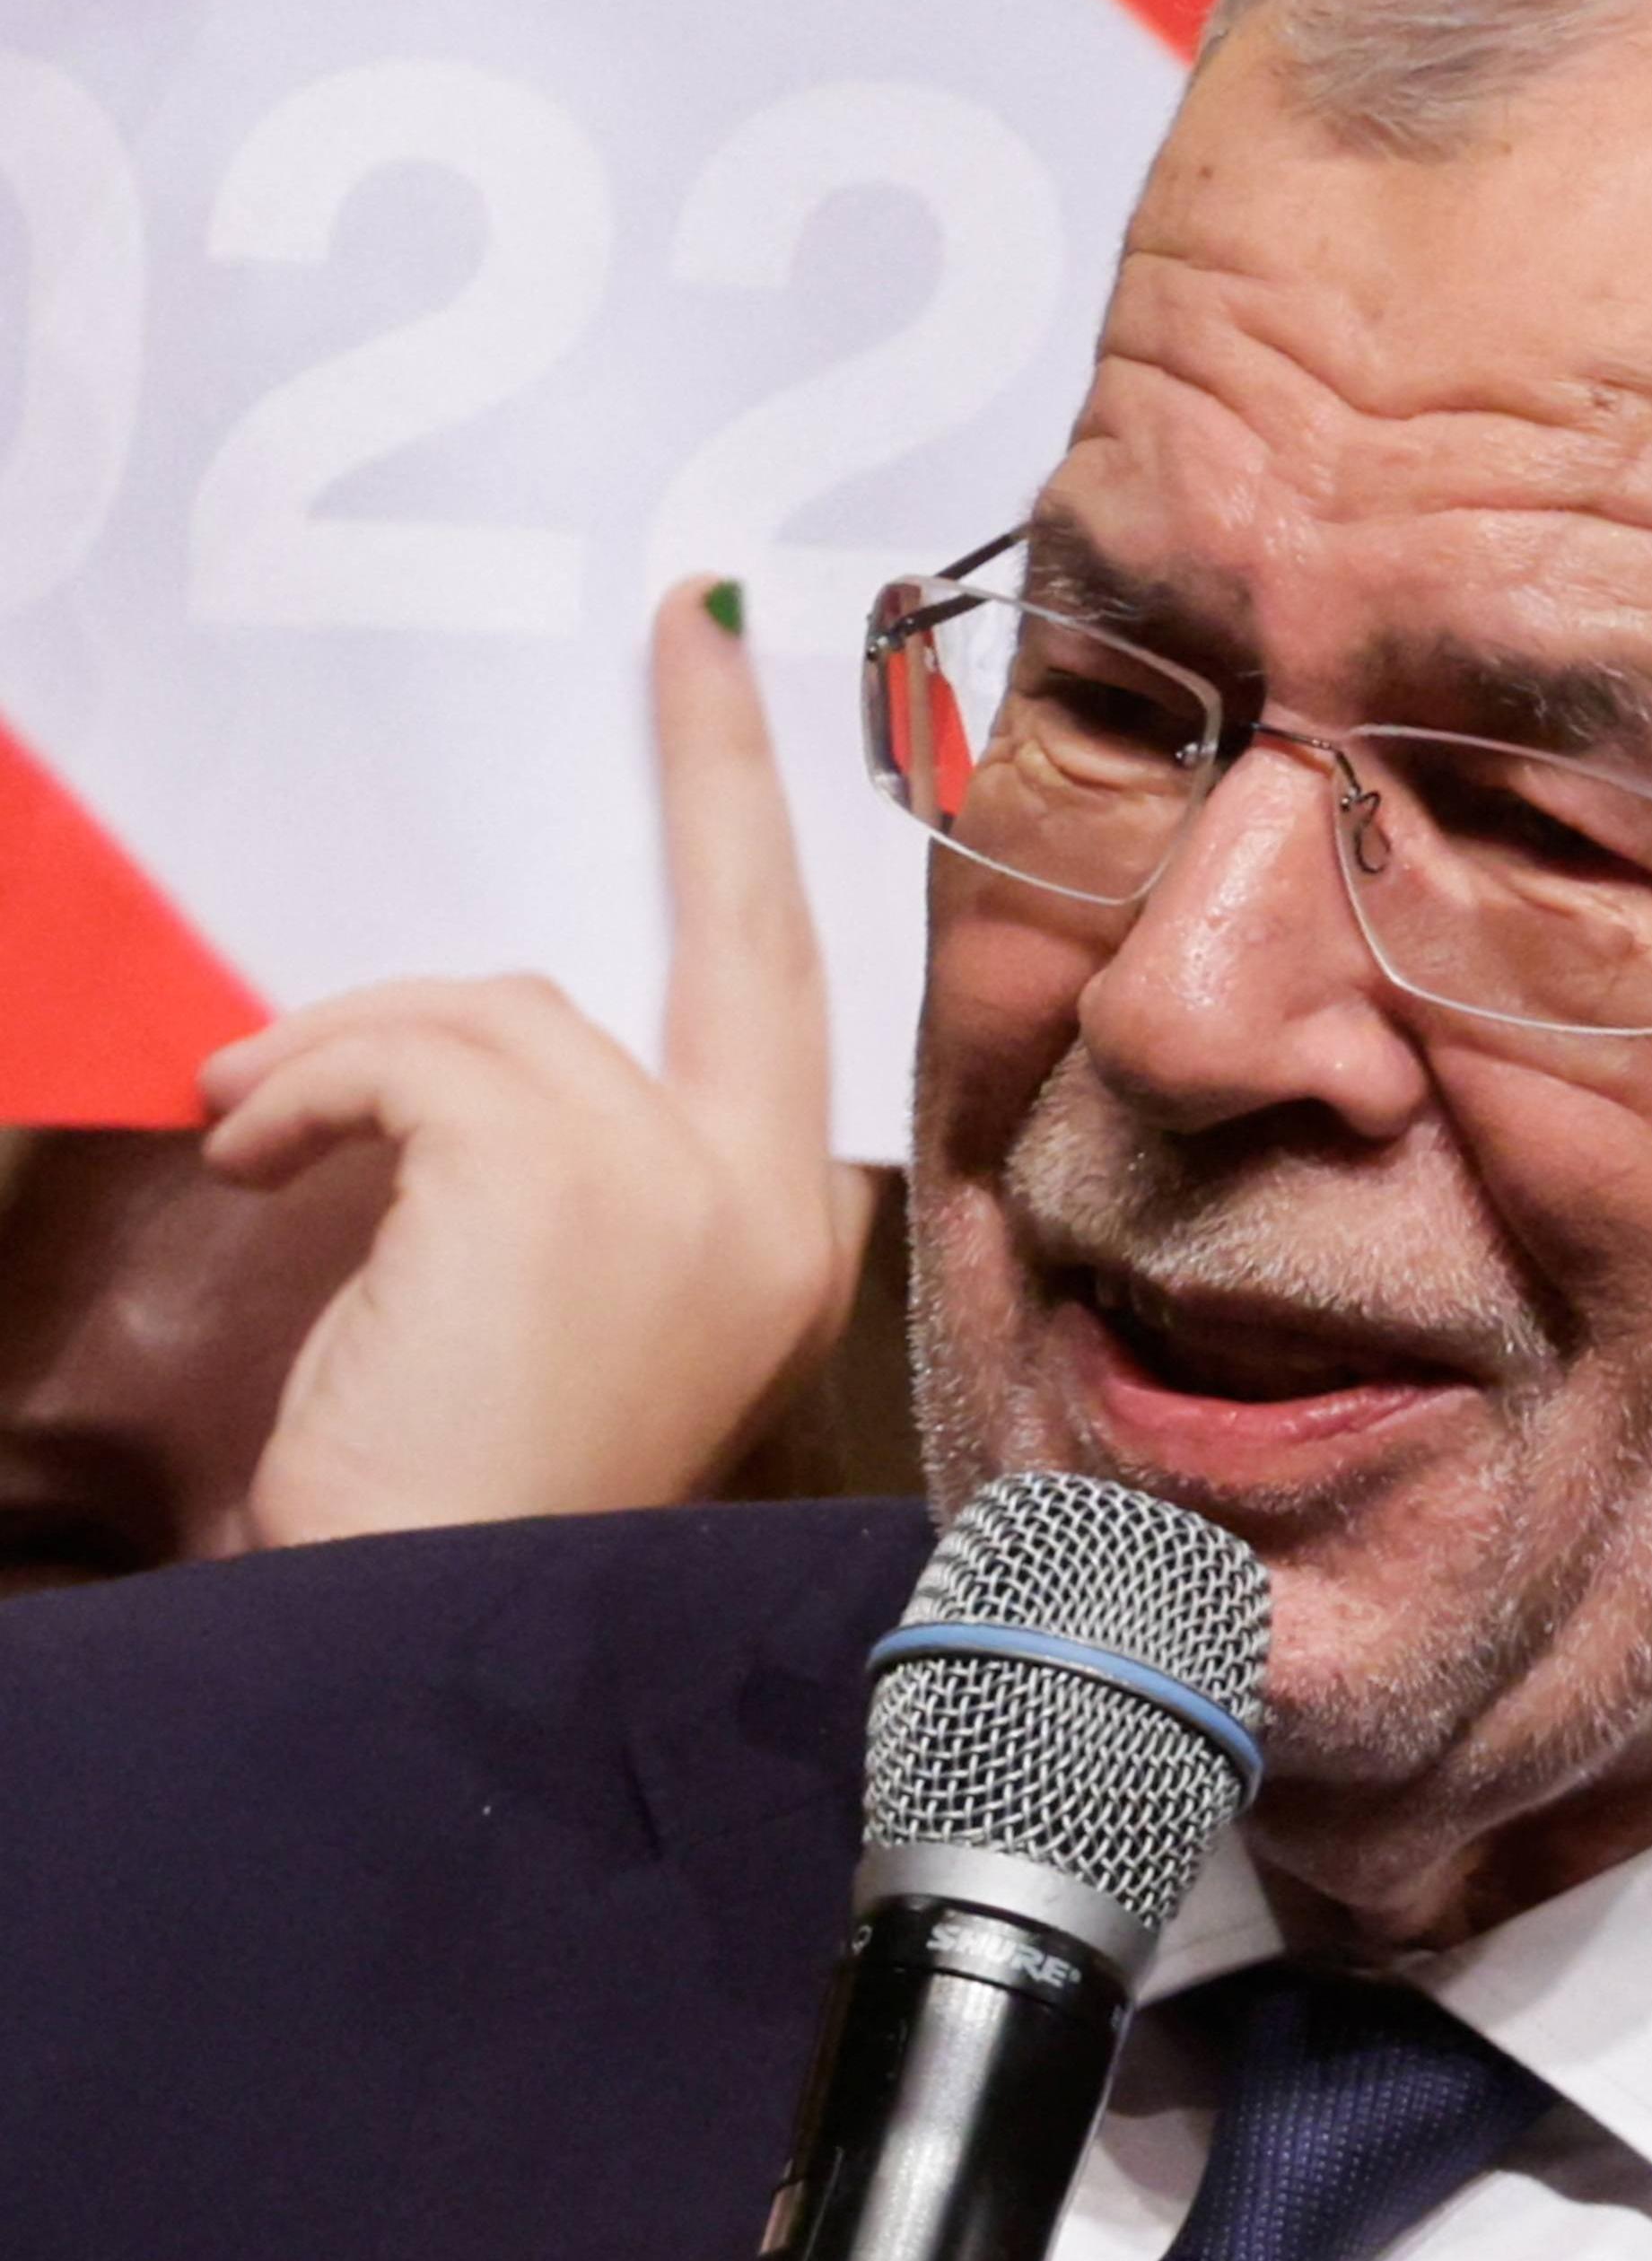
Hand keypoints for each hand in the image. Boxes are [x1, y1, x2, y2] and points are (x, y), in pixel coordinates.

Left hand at [197, 578, 868, 1545]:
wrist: (428, 1629)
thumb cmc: (464, 1497)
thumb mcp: (562, 1308)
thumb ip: (584, 1168)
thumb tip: (485, 1053)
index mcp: (788, 1231)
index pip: (786, 996)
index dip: (758, 837)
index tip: (739, 693)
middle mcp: (775, 1191)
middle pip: (734, 926)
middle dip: (711, 762)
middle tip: (680, 632)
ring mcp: (687, 1174)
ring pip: (504, 1004)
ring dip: (347, 1049)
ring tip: (254, 1136)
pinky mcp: (566, 1163)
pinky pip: (417, 1051)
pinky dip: (308, 1090)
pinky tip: (259, 1164)